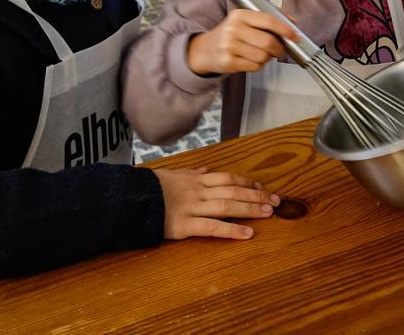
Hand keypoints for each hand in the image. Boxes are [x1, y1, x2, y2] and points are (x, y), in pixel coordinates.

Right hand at [154, 168, 278, 239]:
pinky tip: (248, 233)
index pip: (226, 178)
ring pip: (227, 206)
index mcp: (194, 179)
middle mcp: (197, 191)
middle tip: (275, 201)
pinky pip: (212, 227)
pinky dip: (231, 230)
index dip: (245, 182)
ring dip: (250, 209)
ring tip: (268, 213)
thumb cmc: (148, 188)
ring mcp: (192, 207)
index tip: (260, 186)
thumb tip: (203, 169)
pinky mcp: (184, 225)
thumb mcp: (170, 174)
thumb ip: (189, 172)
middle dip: (256, 195)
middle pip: (233, 191)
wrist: (128, 199)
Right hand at [187, 10, 298, 76]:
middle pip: (268, 42)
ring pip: (263, 56)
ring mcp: (229, 46)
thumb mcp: (244, 20)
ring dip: (267, 58)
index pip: (268, 20)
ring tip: (260, 54)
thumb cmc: (230, 34)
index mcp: (239, 15)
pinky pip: (255, 66)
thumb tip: (292, 22)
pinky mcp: (228, 62)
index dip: (285, 29)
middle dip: (278, 48)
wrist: (205, 49)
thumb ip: (268, 18)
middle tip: (278, 50)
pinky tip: (251, 60)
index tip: (295, 36)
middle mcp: (233, 29)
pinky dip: (258, 65)